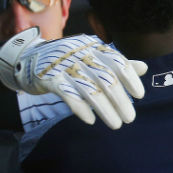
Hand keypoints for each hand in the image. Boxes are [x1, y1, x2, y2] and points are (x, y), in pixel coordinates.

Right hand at [0, 27, 146, 128]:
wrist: (28, 58)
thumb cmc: (69, 60)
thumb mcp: (93, 57)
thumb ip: (117, 63)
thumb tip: (144, 68)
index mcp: (94, 47)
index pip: (117, 61)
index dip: (130, 78)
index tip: (140, 95)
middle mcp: (81, 54)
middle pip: (105, 78)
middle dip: (120, 100)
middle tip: (130, 118)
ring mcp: (64, 65)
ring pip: (89, 89)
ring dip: (105, 109)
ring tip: (116, 124)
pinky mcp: (48, 78)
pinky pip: (67, 94)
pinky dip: (80, 108)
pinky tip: (91, 120)